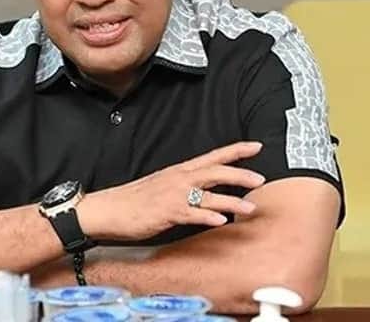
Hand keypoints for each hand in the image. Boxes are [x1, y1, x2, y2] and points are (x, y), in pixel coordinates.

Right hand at [78, 141, 264, 240]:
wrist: (108, 209)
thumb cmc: (134, 200)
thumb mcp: (162, 186)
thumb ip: (185, 187)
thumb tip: (205, 192)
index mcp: (179, 171)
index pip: (213, 156)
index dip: (236, 150)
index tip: (257, 146)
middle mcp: (179, 179)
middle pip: (215, 172)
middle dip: (240, 174)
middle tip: (261, 179)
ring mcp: (173, 196)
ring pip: (208, 195)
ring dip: (232, 201)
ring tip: (251, 208)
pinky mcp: (166, 213)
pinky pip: (191, 215)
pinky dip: (207, 217)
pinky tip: (221, 222)